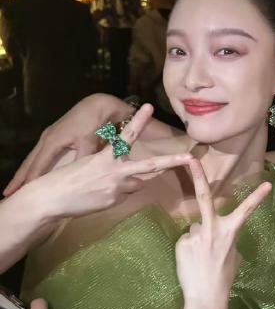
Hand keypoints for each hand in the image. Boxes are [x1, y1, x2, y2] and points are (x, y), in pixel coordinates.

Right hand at [5, 94, 131, 194]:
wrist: (99, 105)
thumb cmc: (94, 124)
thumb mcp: (89, 143)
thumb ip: (81, 161)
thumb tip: (77, 178)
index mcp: (52, 142)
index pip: (37, 166)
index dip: (29, 181)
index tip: (21, 195)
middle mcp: (46, 138)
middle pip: (29, 162)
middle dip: (18, 178)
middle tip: (7, 193)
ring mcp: (49, 135)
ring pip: (33, 157)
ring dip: (24, 171)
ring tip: (16, 185)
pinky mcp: (55, 134)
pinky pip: (39, 152)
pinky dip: (33, 163)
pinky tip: (33, 169)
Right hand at [28, 104, 193, 220]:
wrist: (51, 198)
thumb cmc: (66, 179)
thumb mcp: (89, 167)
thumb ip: (111, 167)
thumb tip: (129, 177)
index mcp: (106, 157)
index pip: (125, 135)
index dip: (139, 121)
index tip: (149, 106)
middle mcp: (115, 171)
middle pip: (149, 165)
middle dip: (171, 161)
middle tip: (190, 157)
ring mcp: (117, 188)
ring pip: (136, 184)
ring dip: (128, 184)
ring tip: (102, 185)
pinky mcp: (115, 201)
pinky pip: (124, 195)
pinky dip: (116, 195)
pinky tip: (98, 196)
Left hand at [175, 159, 271, 308]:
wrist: (206, 297)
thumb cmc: (223, 277)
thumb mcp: (231, 253)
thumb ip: (222, 236)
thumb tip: (207, 229)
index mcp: (230, 232)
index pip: (245, 210)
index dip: (257, 197)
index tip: (268, 184)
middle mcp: (212, 229)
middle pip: (204, 197)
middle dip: (198, 176)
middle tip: (191, 159)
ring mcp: (195, 236)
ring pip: (194, 228)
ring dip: (196, 238)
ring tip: (200, 258)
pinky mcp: (181, 244)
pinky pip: (185, 240)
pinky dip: (188, 248)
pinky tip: (192, 261)